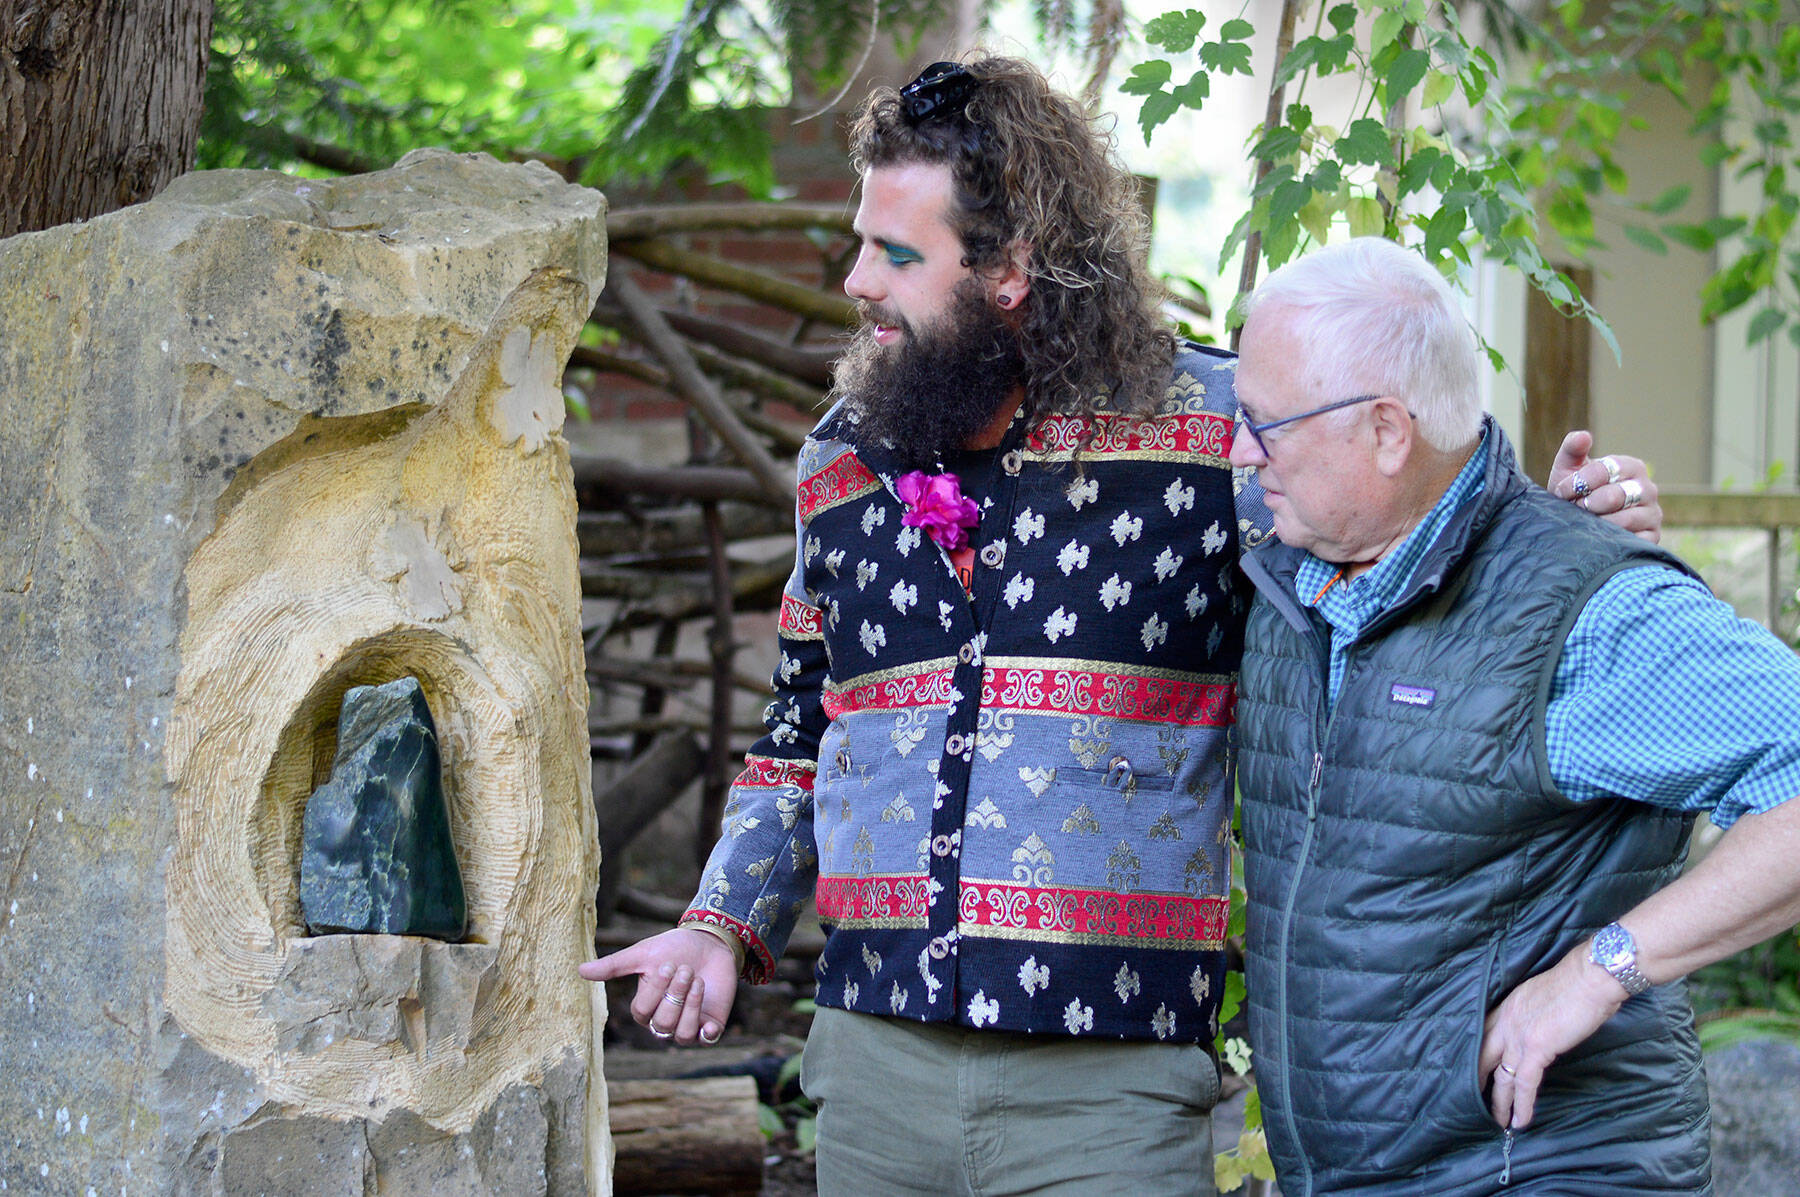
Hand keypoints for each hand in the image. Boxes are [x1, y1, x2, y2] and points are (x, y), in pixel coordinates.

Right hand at [579, 926, 738, 1044]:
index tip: (668, 965)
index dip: (656, 991)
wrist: (709, 942)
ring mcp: (688, 1026)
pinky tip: (708, 1019)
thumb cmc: (673, 948)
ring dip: (690, 1006)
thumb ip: (614, 966)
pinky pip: (707, 1040)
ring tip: (697, 980)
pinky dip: (708, 1032)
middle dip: (675, 994)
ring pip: (682, 1035)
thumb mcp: (643, 955)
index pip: (642, 1012)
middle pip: (663, 1024)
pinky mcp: (711, 1025)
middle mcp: (664, 1022)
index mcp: (645, 1008)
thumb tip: (580, 970)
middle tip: (685, 969)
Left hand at [1478, 944, 1626, 1128]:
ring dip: (1501, 1102)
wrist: (1591, 978)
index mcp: (1507, 1006)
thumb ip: (1533, 1013)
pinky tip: (1521, 1120)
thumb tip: (1539, 1029)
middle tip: (1472, 1101)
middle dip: (1478, 1081)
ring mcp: (1518, 1035)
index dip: (1477, 1055)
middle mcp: (1506, 1020)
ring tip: (1499, 1121)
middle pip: (1483, 1057)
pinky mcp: (1537, 1048)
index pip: (1483, 1034)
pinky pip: (1525, 1084)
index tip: (1474, 1071)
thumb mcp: (1542, 995)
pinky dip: (1522, 1105)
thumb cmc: (1577, 984)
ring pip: (1502, 1076)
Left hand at [1547, 430, 1662, 542]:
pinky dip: (1612, 541)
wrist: (1577, 524)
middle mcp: (1647, 489)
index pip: (1606, 470)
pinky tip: (1600, 539)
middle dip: (1588, 504)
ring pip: (1624, 520)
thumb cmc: (1575, 493)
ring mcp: (1653, 514)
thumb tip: (1583, 436)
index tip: (1562, 491)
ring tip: (1585, 523)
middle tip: (1576, 509)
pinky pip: (1633, 541)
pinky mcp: (1652, 538)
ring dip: (1597, 524)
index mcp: (1631, 467)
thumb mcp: (1569, 470)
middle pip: (1615, 496)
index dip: (1579, 482)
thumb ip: (1573, 449)